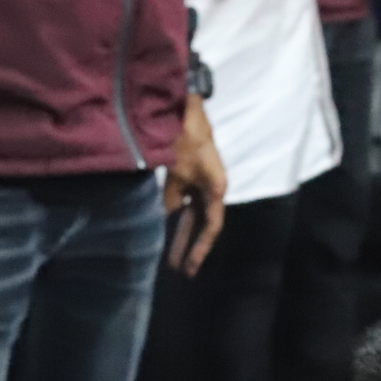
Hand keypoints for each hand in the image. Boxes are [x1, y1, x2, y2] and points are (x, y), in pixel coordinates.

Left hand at [163, 94, 226, 274]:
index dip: (200, 248)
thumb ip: (173, 197)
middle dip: (190, 246)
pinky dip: (174, 216)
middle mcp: (211, 187)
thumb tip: (167, 217)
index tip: (190, 266)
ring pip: (191, 215)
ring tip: (171, 257)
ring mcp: (200, 182)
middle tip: (181, 270)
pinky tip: (164, 228)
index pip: (212, 225)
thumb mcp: (177, 172)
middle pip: (201, 224)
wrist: (185, 110)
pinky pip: (182, 202)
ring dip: (181, 234)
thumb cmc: (185, 139)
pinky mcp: (188, 175)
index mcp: (215, 187)